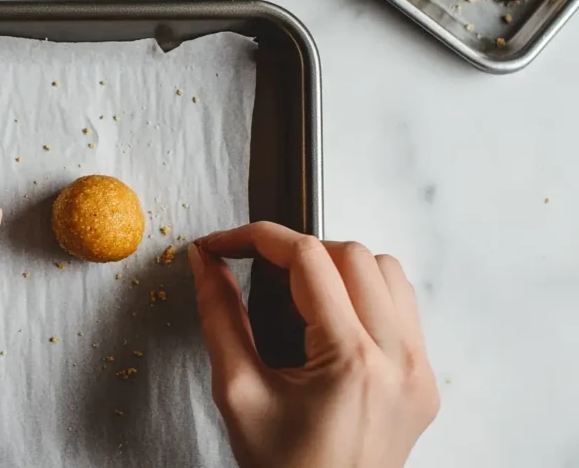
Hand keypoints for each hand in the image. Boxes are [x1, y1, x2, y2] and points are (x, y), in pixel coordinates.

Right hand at [189, 222, 438, 467]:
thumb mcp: (237, 391)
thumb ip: (219, 317)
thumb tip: (205, 263)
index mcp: (351, 362)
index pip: (307, 259)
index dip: (257, 238)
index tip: (223, 244)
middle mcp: (398, 360)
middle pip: (352, 254)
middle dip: (297, 250)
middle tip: (255, 268)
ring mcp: (418, 371)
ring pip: (387, 272)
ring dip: (339, 266)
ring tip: (297, 292)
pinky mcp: (423, 381)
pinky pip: (404, 308)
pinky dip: (366, 294)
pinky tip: (333, 317)